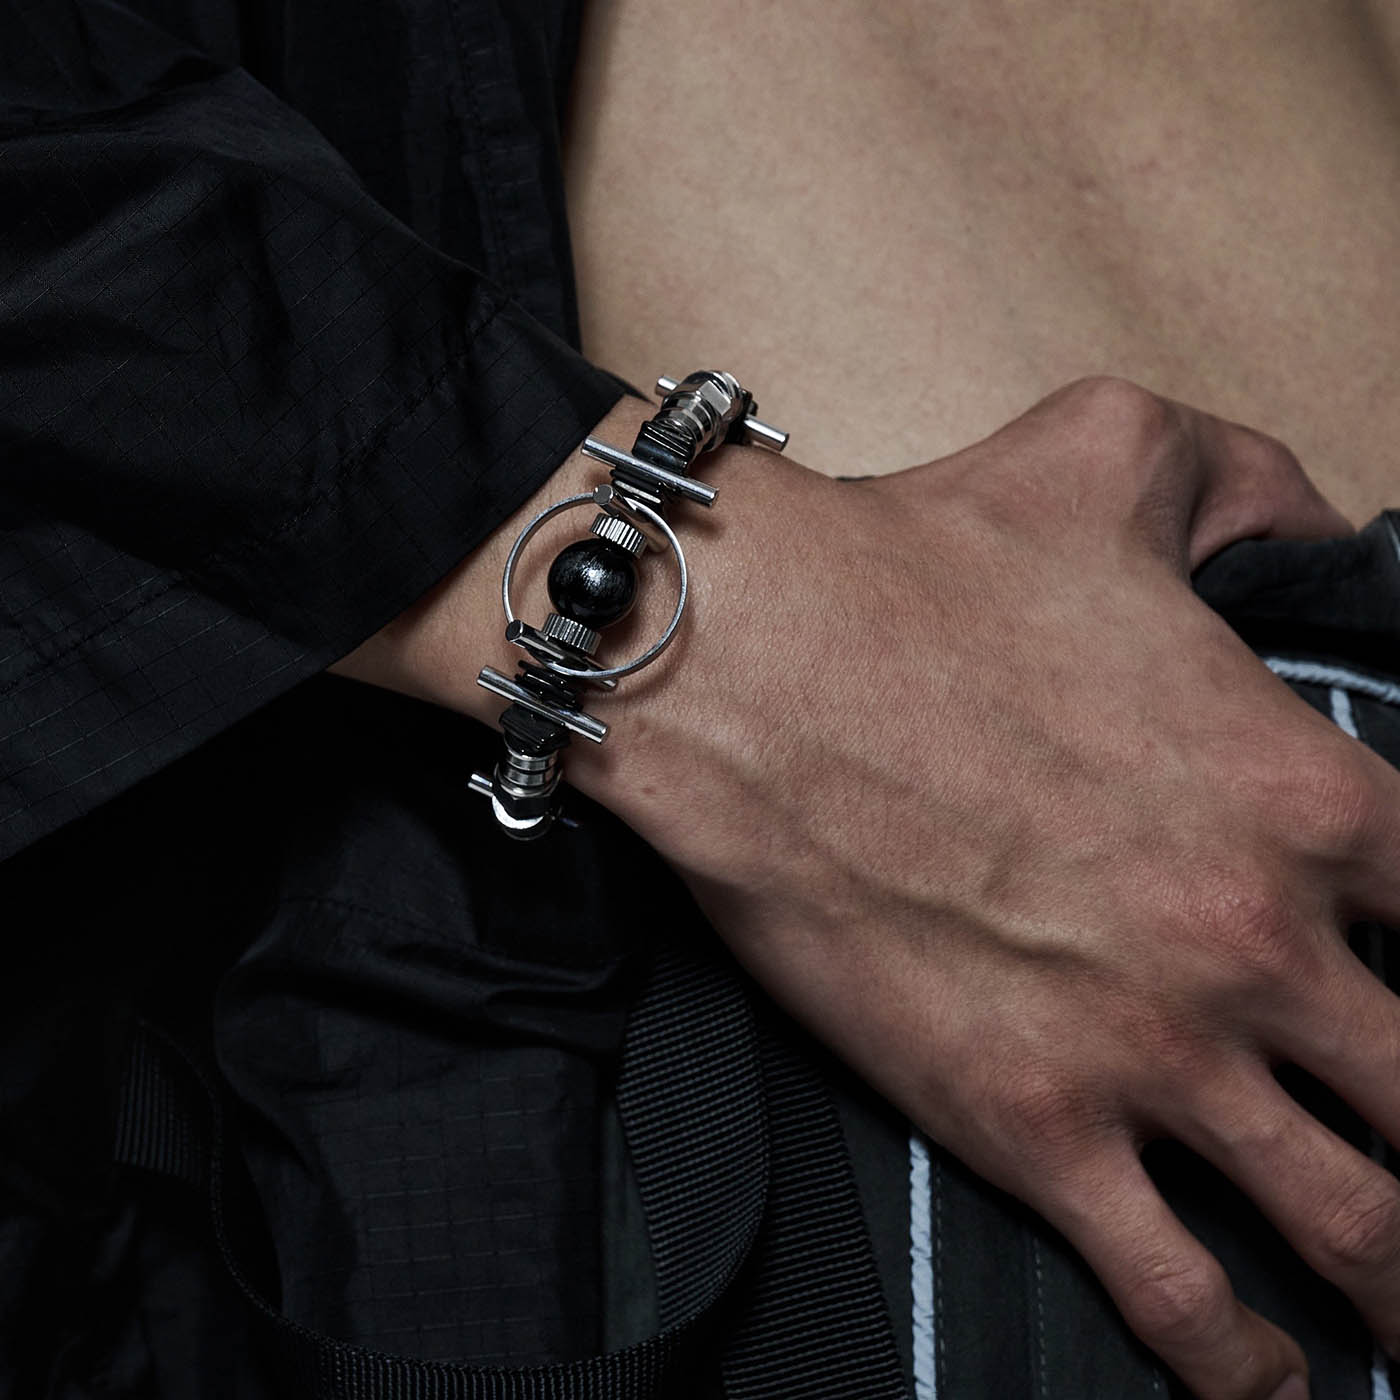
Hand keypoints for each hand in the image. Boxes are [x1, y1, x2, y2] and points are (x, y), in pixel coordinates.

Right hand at [577, 378, 1390, 1399]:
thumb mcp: (1110, 456)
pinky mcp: (1033, 1125)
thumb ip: (1245, 477)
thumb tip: (1310, 519)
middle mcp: (1259, 943)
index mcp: (1303, 794)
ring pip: (1357, 1229)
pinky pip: (1180, 1293)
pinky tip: (1272, 1384)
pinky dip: (1245, 1365)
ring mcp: (1153, 1053)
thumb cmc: (923, 566)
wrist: (754, 668)